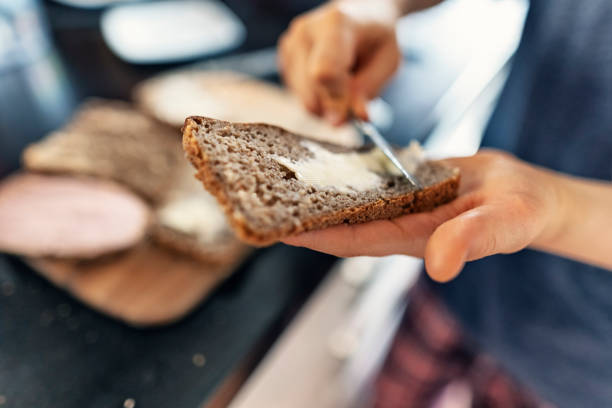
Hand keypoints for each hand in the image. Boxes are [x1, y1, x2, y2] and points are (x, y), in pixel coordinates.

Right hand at [278, 1, 401, 123]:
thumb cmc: (377, 37)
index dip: (334, 101)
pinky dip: (316, 98)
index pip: (324, 72)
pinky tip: (330, 83)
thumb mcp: (388, 61)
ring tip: (344, 89)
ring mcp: (290, 43)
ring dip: (326, 105)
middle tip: (353, 107)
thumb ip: (370, 88)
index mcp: (335, 25)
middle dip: (333, 108)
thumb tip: (358, 117)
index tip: (345, 119)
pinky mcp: (284, 57)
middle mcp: (305, 32)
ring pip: (302, 98)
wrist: (359, 15)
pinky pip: (297, 95)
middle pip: (310, 91)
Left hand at [282, 150, 568, 281]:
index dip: (310, 235)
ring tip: (277, 171)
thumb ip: (470, 240)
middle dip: (300, 212)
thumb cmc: (517, 214)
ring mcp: (396, 203)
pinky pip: (364, 177)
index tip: (273, 227)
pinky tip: (318, 152)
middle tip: (259, 195)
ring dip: (314, 188)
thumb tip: (439, 265)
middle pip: (337, 220)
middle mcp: (393, 222)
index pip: (348, 239)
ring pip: (346, 198)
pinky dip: (342, 168)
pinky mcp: (402, 183)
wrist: (523, 194)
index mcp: (408, 237)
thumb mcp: (501, 224)